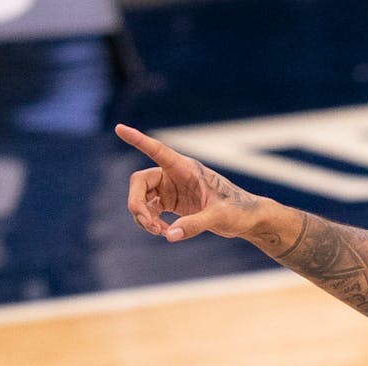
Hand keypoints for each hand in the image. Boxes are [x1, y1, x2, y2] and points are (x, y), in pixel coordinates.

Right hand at [116, 124, 265, 242]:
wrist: (248, 219)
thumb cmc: (240, 211)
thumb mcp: (219, 218)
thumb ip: (195, 225)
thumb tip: (169, 235)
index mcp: (187, 168)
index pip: (157, 151)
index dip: (138, 140)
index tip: (119, 128)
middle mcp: (175, 175)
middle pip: (140, 182)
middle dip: (137, 204)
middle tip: (149, 225)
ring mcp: (172, 189)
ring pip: (142, 198)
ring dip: (143, 216)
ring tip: (159, 231)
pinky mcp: (172, 203)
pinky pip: (150, 209)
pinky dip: (151, 221)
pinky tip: (165, 232)